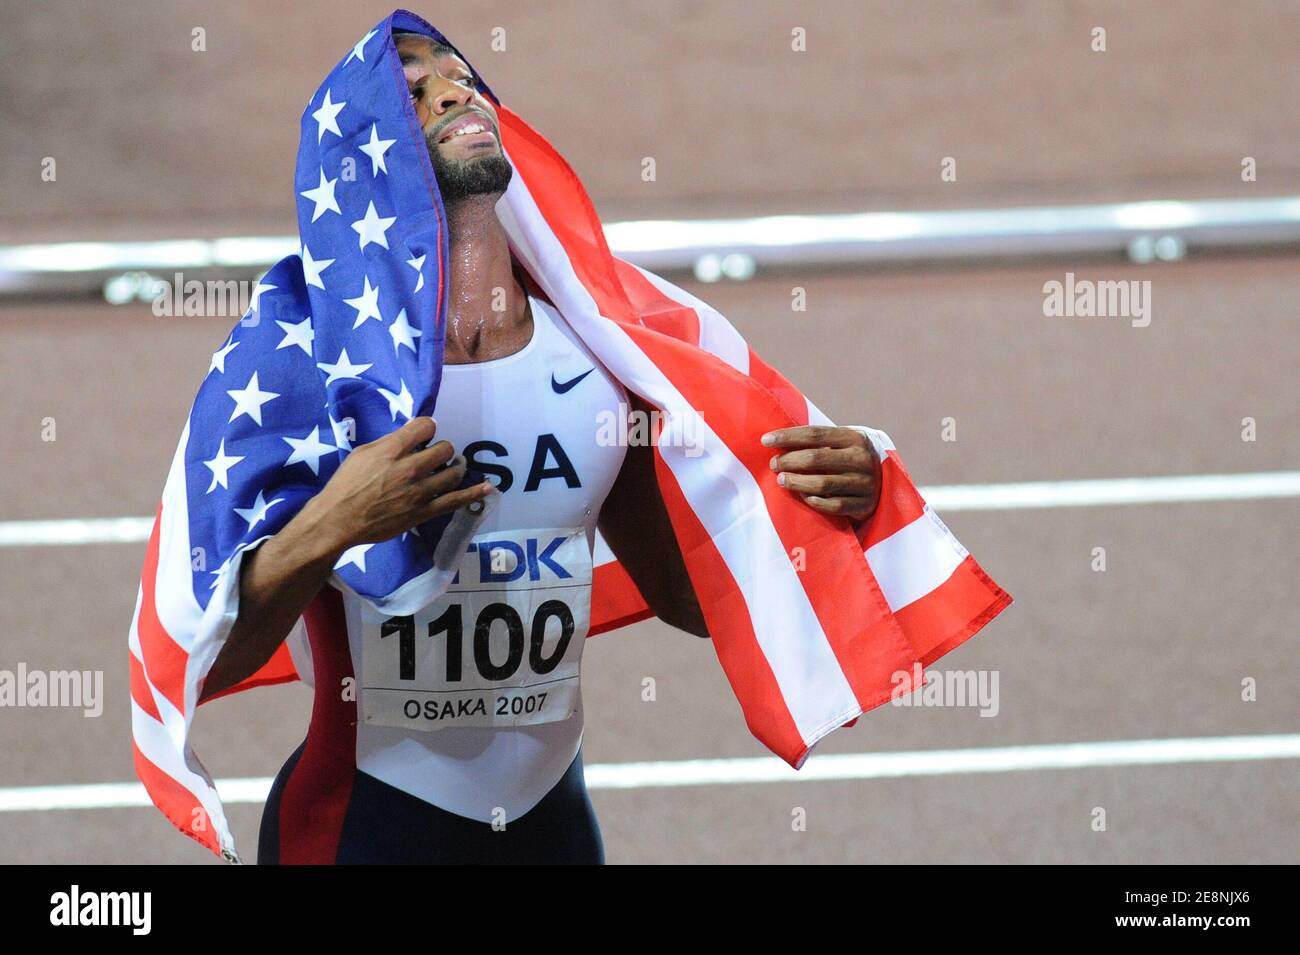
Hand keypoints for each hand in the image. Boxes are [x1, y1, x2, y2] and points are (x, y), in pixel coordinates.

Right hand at [308, 416, 493, 550]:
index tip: (424, 433)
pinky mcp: (424, 512)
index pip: (426, 426)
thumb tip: (410, 433)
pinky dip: (474, 493)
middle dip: (441, 448)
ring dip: (456, 467)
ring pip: (453, 473)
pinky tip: (488, 488)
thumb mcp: (362, 453)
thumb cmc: (345, 485)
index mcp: (393, 450)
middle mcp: (411, 468)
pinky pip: (456, 500)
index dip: (427, 427)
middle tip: (435, 454)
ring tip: (454, 466)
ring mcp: (420, 492)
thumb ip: (390, 442)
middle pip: (445, 449)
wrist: (339, 520)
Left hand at [761, 425, 880, 519]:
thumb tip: (775, 440)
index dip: (788, 437)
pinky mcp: (864, 505)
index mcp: (855, 438)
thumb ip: (816, 442)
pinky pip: (833, 505)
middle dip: (789, 460)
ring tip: (781, 480)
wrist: (883, 486)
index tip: (765, 440)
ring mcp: (865, 483)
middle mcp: (862, 459)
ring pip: (823, 484)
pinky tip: (802, 496)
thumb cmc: (848, 462)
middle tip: (774, 464)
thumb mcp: (840, 446)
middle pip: (816, 458)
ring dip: (797, 482)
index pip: (815, 434)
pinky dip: (814, 501)